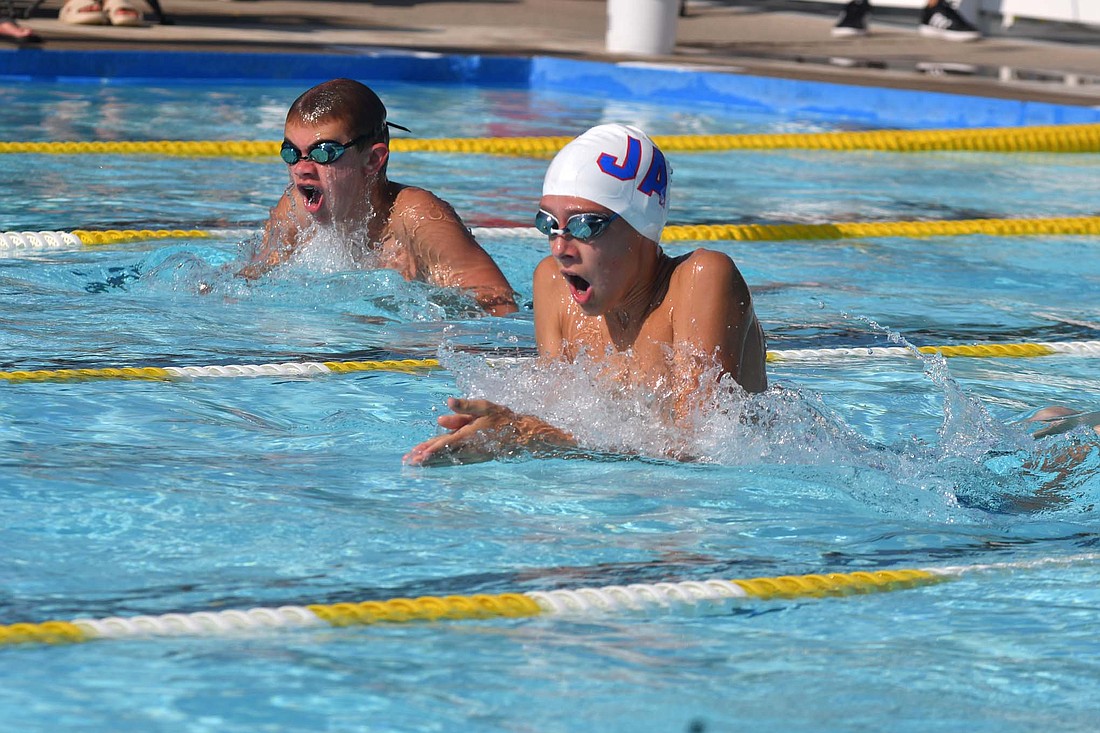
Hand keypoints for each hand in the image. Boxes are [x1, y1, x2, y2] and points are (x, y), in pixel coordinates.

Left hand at [403, 397, 522, 466]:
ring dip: (431, 462)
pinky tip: (432, 464)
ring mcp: (472, 455)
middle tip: (409, 462)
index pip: (447, 443)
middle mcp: (469, 448)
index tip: (419, 454)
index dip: (432, 448)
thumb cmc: (501, 417)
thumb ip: (466, 406)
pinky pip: (454, 461)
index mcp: (470, 434)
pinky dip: (442, 463)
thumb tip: (448, 401)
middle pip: (444, 454)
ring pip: (448, 459)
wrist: (520, 434)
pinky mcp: (474, 458)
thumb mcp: (484, 406)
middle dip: (426, 458)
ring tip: (415, 464)